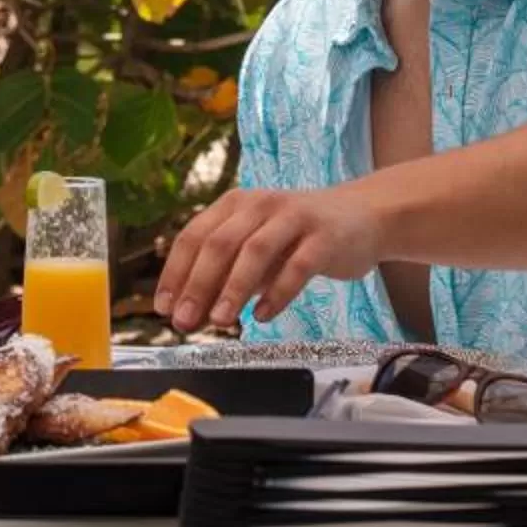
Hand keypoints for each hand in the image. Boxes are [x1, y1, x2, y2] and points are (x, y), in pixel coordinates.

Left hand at [156, 183, 388, 331]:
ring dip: (234, 288)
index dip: (175, 272)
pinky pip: (298, 266)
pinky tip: (264, 316)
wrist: (363, 216)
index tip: (163, 306)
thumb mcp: (256, 250)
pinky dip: (277, 293)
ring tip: (220, 321)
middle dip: (197, 285)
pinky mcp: (324, 237)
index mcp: (235, 204)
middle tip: (185, 321)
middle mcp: (260, 204)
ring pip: (256, 251)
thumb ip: (226, 276)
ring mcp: (294, 217)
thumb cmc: (299, 237)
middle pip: (220, 243)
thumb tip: (190, 312)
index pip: (194, 236)